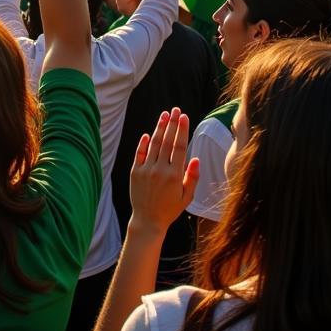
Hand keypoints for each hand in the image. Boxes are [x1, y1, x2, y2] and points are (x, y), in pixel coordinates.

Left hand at [128, 107, 198, 235]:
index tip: (185, 117)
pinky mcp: (135, 172)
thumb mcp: (187, 197)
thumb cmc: (170, 209)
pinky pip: (140, 153)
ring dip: (159, 128)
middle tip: (176, 110)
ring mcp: (146, 170)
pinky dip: (144, 143)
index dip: (182, 130)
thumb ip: (192, 177)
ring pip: (154, 144)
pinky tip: (148, 133)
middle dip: (172, 123)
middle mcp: (160, 170)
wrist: (148, 220)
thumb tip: (196, 158)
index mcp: (175, 175)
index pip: (180, 147)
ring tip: (164, 115)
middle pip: (167, 141)